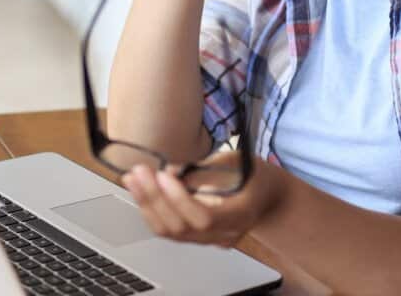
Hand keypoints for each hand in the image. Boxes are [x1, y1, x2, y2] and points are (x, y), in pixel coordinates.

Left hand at [120, 150, 286, 248]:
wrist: (269, 198)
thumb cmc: (255, 175)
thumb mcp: (237, 161)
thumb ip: (205, 168)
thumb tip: (170, 170)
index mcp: (240, 215)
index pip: (204, 217)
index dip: (179, 198)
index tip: (164, 174)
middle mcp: (224, 234)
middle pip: (181, 227)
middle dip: (154, 198)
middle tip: (139, 171)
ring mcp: (210, 239)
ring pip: (170, 232)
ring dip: (146, 204)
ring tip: (132, 178)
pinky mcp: (198, 237)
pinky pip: (170, 230)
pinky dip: (151, 210)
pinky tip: (140, 190)